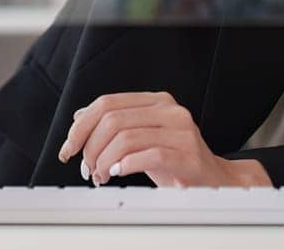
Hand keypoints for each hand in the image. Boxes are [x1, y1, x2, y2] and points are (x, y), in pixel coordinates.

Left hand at [57, 91, 271, 188]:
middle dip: (90, 147)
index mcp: (157, 101)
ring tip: (101, 176)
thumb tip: (80, 117)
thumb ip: (118, 124)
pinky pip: (148, 155)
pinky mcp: (187, 155)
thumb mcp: (144, 137)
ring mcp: (181, 132)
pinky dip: (125, 166)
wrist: (214, 181)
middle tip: (87, 168)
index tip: (69, 147)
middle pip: (113, 120)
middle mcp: (170, 111)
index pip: (107, 103)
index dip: (81, 126)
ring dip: (104, 161)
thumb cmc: (177, 161)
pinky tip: (118, 174)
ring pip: (126, 138)